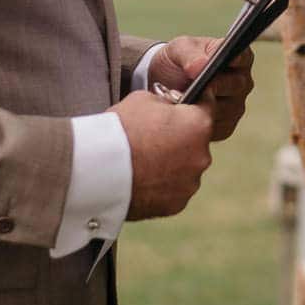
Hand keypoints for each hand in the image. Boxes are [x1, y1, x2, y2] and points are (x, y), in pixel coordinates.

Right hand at [111, 90, 211, 219]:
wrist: (97, 170)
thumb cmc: (120, 129)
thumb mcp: (144, 99)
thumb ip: (165, 104)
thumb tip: (170, 109)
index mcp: (199, 125)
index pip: (207, 107)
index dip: (194, 104)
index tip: (185, 105)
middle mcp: (202, 155)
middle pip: (196, 142)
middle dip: (180, 138)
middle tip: (153, 137)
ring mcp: (190, 183)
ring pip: (185, 168)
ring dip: (172, 164)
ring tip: (143, 162)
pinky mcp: (176, 205)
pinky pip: (173, 190)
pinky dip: (161, 186)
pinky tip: (141, 179)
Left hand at [149, 35, 255, 142]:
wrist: (162, 87)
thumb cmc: (177, 62)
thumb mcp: (179, 49)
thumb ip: (190, 54)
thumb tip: (201, 66)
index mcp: (238, 57)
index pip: (243, 56)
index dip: (234, 59)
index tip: (222, 62)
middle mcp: (241, 82)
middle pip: (235, 85)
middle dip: (214, 85)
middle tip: (198, 85)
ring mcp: (235, 106)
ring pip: (226, 108)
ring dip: (205, 105)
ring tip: (187, 101)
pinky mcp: (226, 126)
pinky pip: (217, 126)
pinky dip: (201, 122)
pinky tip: (188, 116)